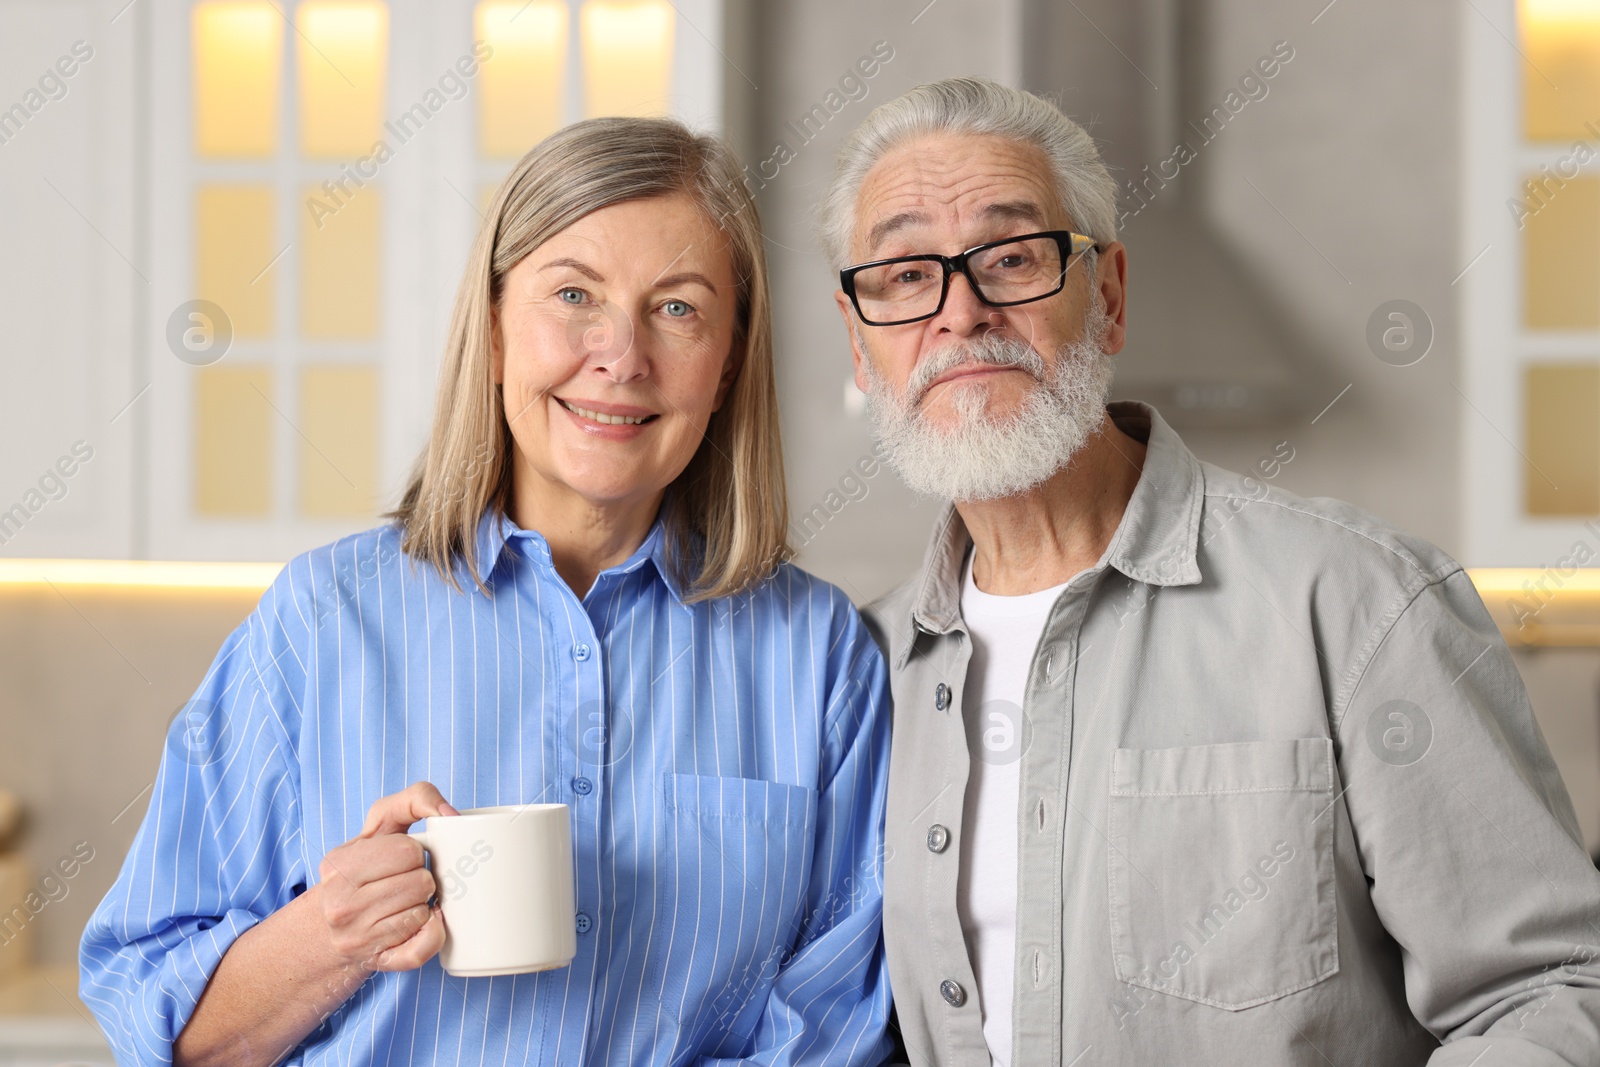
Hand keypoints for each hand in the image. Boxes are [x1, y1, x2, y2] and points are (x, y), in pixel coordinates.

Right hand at [316, 781, 459, 973]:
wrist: (332, 926)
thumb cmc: (367, 868)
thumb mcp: (381, 825)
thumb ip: (414, 799)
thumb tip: (451, 814)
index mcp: (339, 865)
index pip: (408, 851)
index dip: (416, 853)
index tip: (403, 860)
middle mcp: (340, 904)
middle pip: (421, 882)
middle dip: (422, 879)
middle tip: (405, 883)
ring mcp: (355, 938)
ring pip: (424, 912)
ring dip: (424, 904)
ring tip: (406, 903)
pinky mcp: (377, 963)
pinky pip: (422, 947)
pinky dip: (431, 934)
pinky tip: (419, 925)